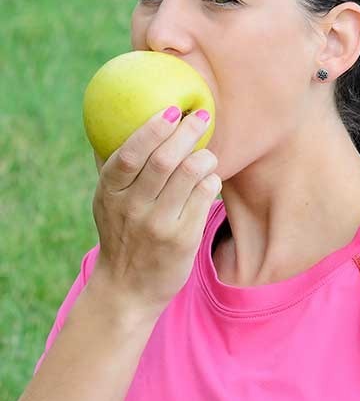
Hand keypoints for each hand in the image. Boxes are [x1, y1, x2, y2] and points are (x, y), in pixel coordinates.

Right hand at [89, 106, 220, 319]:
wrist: (127, 289)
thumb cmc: (122, 234)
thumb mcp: (107, 202)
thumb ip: (114, 167)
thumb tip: (115, 120)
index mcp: (110, 192)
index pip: (129, 154)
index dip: (152, 129)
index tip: (171, 110)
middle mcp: (133, 207)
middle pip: (166, 159)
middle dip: (189, 131)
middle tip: (201, 117)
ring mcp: (159, 224)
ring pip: (192, 172)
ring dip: (205, 156)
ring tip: (205, 156)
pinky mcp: (183, 237)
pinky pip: (207, 193)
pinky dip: (212, 180)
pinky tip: (208, 181)